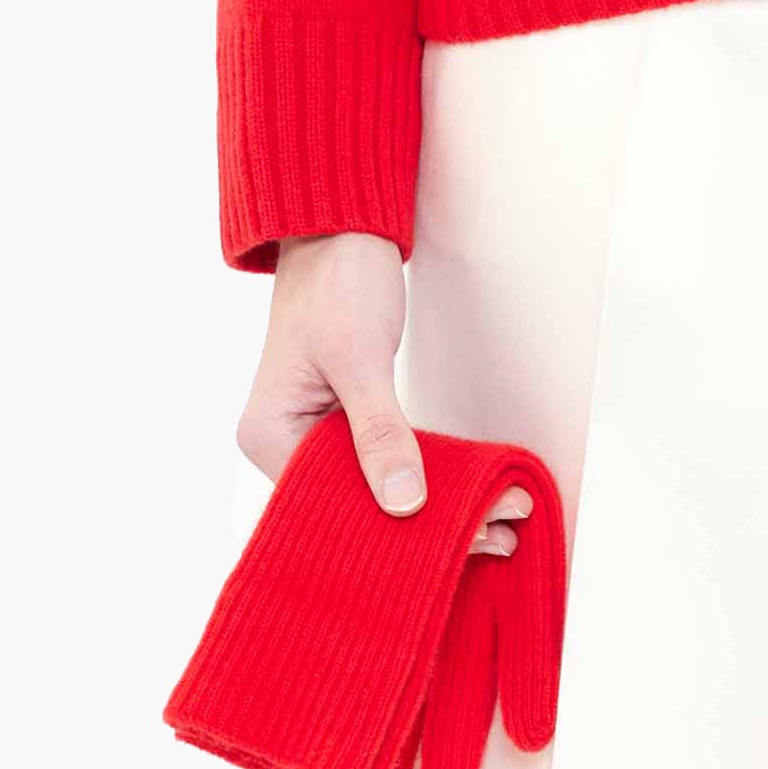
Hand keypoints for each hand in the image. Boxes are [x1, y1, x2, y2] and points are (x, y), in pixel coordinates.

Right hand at [238, 242, 529, 549]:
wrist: (339, 228)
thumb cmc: (337, 281)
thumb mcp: (360, 358)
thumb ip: (380, 432)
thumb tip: (403, 503)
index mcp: (268, 435)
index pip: (329, 505)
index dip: (393, 529)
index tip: (460, 540)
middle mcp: (283, 444)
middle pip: (357, 504)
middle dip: (425, 525)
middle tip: (496, 538)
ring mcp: (313, 433)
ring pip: (377, 489)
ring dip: (435, 506)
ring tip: (499, 528)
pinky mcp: (344, 422)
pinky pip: (385, 464)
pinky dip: (428, 478)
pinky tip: (471, 497)